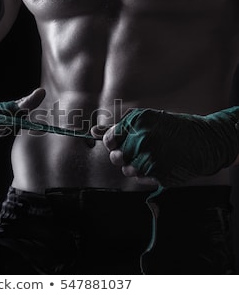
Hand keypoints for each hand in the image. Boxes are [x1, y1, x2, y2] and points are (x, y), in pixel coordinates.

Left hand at [91, 108, 238, 186]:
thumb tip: (93, 131)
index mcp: (139, 122)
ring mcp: (152, 159)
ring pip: (127, 170)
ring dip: (136, 166)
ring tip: (153, 155)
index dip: (113, 143)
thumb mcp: (147, 120)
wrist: (206, 142)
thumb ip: (119, 128)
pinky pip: (141, 179)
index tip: (119, 143)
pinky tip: (160, 163)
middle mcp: (143, 140)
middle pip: (116, 157)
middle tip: (140, 149)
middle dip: (124, 155)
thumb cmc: (173, 128)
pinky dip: (147, 174)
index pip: (110, 139)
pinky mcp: (160, 174)